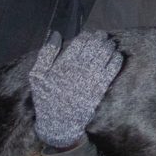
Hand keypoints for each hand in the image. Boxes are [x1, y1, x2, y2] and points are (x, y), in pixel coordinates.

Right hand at [29, 31, 123, 147]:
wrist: (59, 122)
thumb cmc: (46, 97)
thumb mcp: (38, 76)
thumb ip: (46, 54)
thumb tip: (56, 34)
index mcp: (62, 65)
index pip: (79, 43)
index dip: (86, 36)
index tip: (88, 35)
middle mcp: (78, 69)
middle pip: (94, 46)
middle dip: (99, 38)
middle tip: (101, 36)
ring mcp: (91, 78)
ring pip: (105, 55)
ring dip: (109, 46)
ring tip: (109, 43)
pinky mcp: (101, 88)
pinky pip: (112, 69)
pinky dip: (116, 59)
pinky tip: (117, 55)